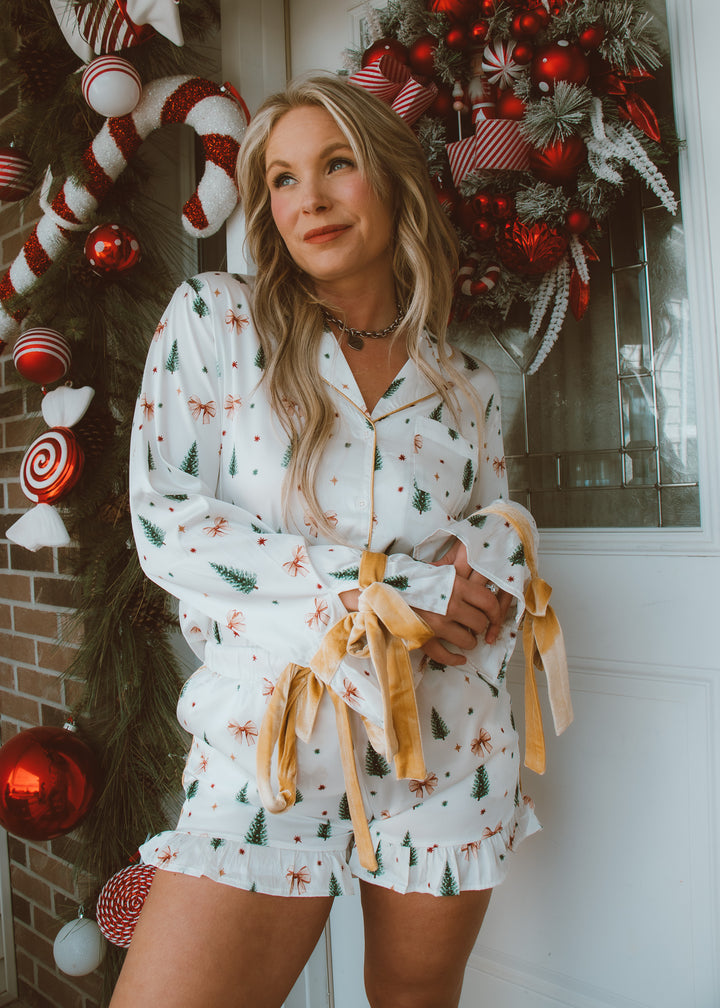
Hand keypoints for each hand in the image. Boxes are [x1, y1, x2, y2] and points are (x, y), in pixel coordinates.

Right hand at [415, 539, 512, 666]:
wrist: (378, 587)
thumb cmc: (408, 578)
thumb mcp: (436, 571)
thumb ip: (457, 579)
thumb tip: (477, 585)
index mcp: (455, 585)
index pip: (488, 601)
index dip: (495, 612)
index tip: (494, 616)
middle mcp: (450, 605)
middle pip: (480, 623)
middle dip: (481, 627)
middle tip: (476, 626)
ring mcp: (437, 624)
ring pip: (468, 641)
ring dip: (469, 642)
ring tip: (466, 638)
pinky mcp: (424, 638)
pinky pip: (446, 656)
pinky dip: (456, 659)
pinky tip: (460, 658)